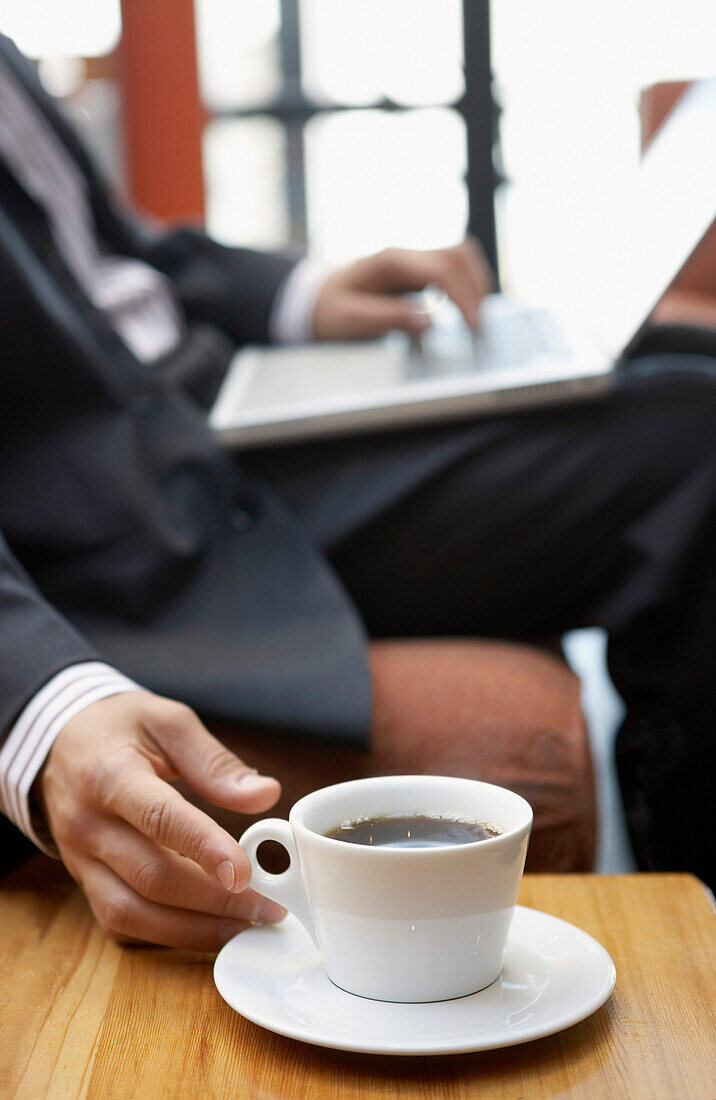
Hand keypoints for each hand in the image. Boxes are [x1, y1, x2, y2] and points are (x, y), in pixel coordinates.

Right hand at [38, 692, 284, 950]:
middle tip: (269, 909)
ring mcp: (80, 860)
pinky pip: (120, 923)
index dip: (204, 848)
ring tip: (246, 927)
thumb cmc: (118, 727)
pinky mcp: (84, 881)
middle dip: (216, 901)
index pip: (159, 818)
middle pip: (152, 878)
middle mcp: (88, 825)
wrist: (57, 743)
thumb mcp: (167, 721)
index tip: (246, 872)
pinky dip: (165, 935)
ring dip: (194, 930)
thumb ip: (215, 762)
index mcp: (110, 775)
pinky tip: (207, 929)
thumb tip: (264, 795)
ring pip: (133, 914)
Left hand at [312, 239, 492, 340]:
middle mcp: (406, 254)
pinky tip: (466, 309)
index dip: (464, 296)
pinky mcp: (418, 269)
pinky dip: (466, 285)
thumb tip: (430, 322)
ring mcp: (413, 259)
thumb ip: (389, 318)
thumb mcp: (352, 319)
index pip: (442, 269)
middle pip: (459, 256)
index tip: (474, 325)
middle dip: (476, 290)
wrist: (314, 297)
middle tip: (478, 327)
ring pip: (460, 257)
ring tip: (475, 318)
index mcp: (390, 261)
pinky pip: (453, 268)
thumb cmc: (329, 309)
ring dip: (475, 284)